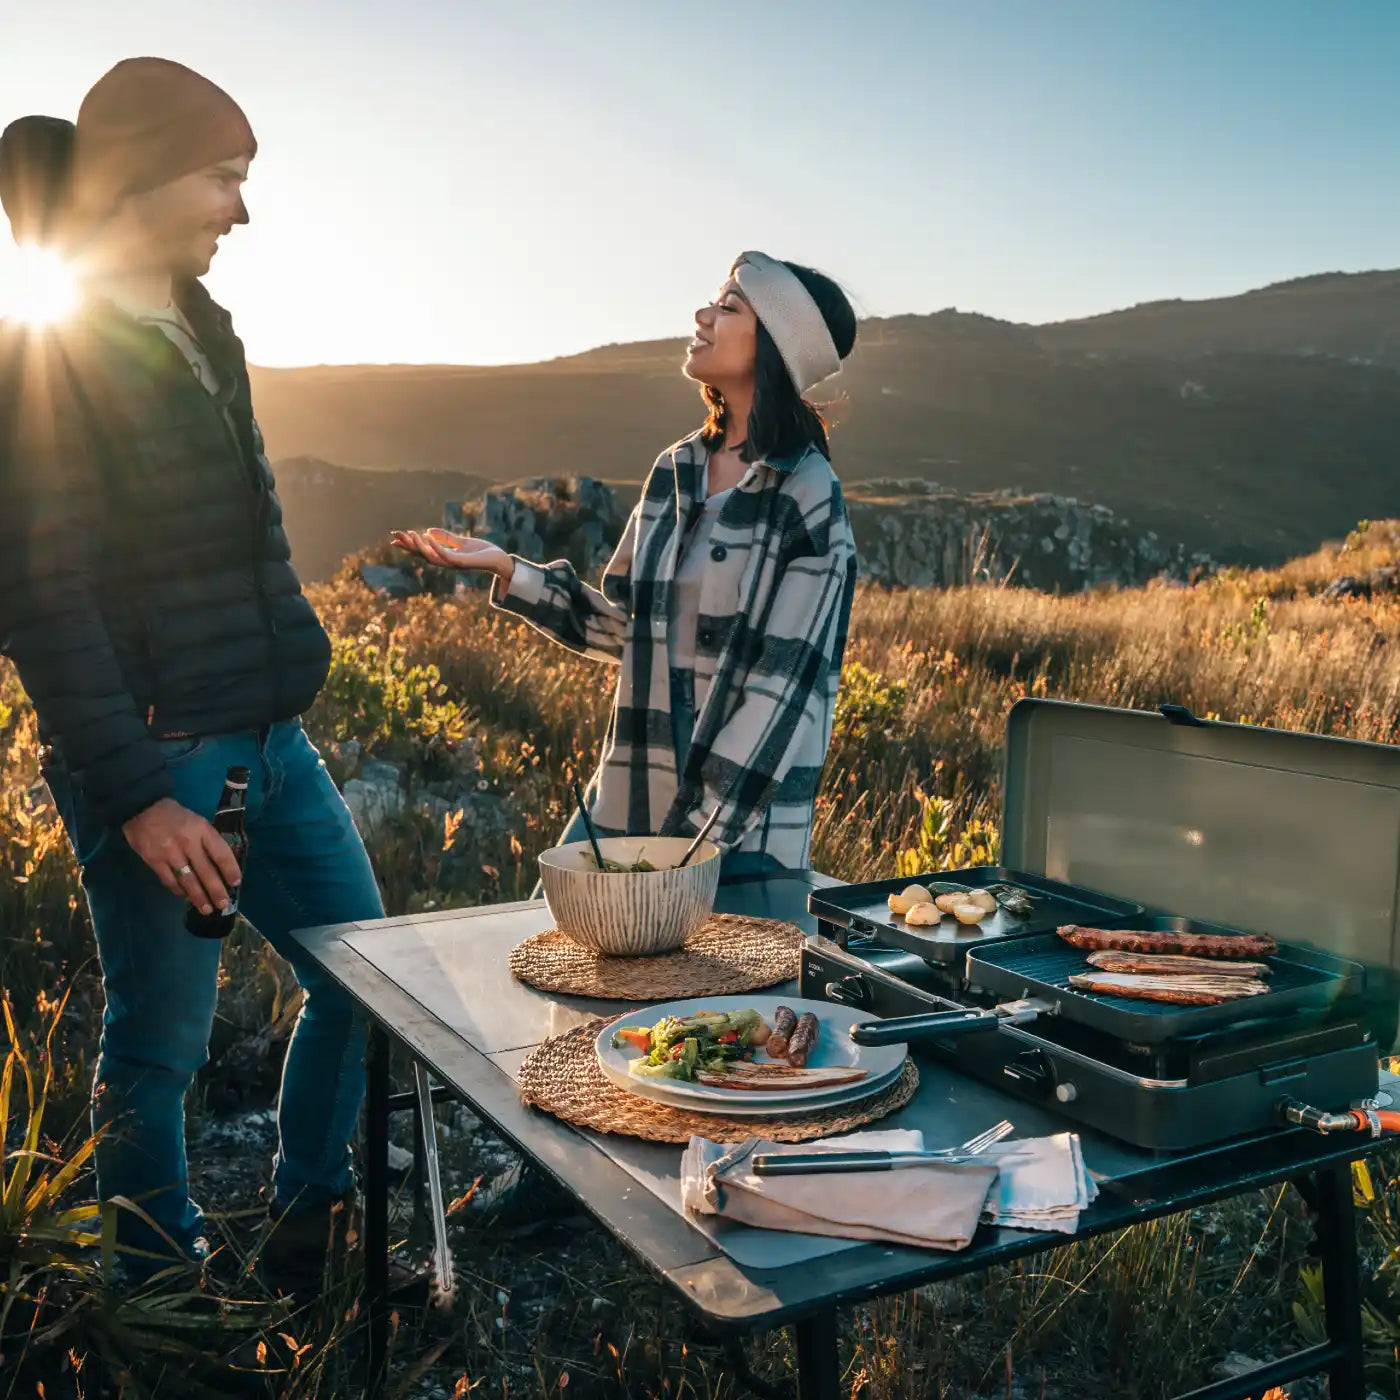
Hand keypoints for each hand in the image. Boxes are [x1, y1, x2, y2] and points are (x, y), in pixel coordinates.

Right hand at [122, 798, 241, 915]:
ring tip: (206, 909)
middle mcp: (188, 842)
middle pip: (206, 871)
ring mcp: (170, 853)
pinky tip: (185, 897)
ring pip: (188, 880)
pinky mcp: (154, 861)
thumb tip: (220, 866)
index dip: (230, 870)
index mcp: (202, 830)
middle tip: (223, 904)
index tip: (236, 882)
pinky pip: (170, 880)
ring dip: (198, 897)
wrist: (143, 808)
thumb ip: (207, 841)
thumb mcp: (197, 822)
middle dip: (216, 891)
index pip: (221, 853)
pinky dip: (178, 891)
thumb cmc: (175, 816)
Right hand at [391, 528, 513, 583]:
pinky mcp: (461, 563)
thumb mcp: (462, 541)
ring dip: (419, 546)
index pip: (422, 550)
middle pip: (421, 554)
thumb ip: (446, 537)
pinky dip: (435, 547)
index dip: (408, 544)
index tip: (394, 537)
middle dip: (407, 545)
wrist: (499, 559)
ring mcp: (452, 564)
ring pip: (430, 556)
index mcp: (444, 556)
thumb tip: (428, 530)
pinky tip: (427, 537)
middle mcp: (445, 562)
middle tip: (394, 534)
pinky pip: (445, 555)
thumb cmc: (481, 552)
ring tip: (410, 534)